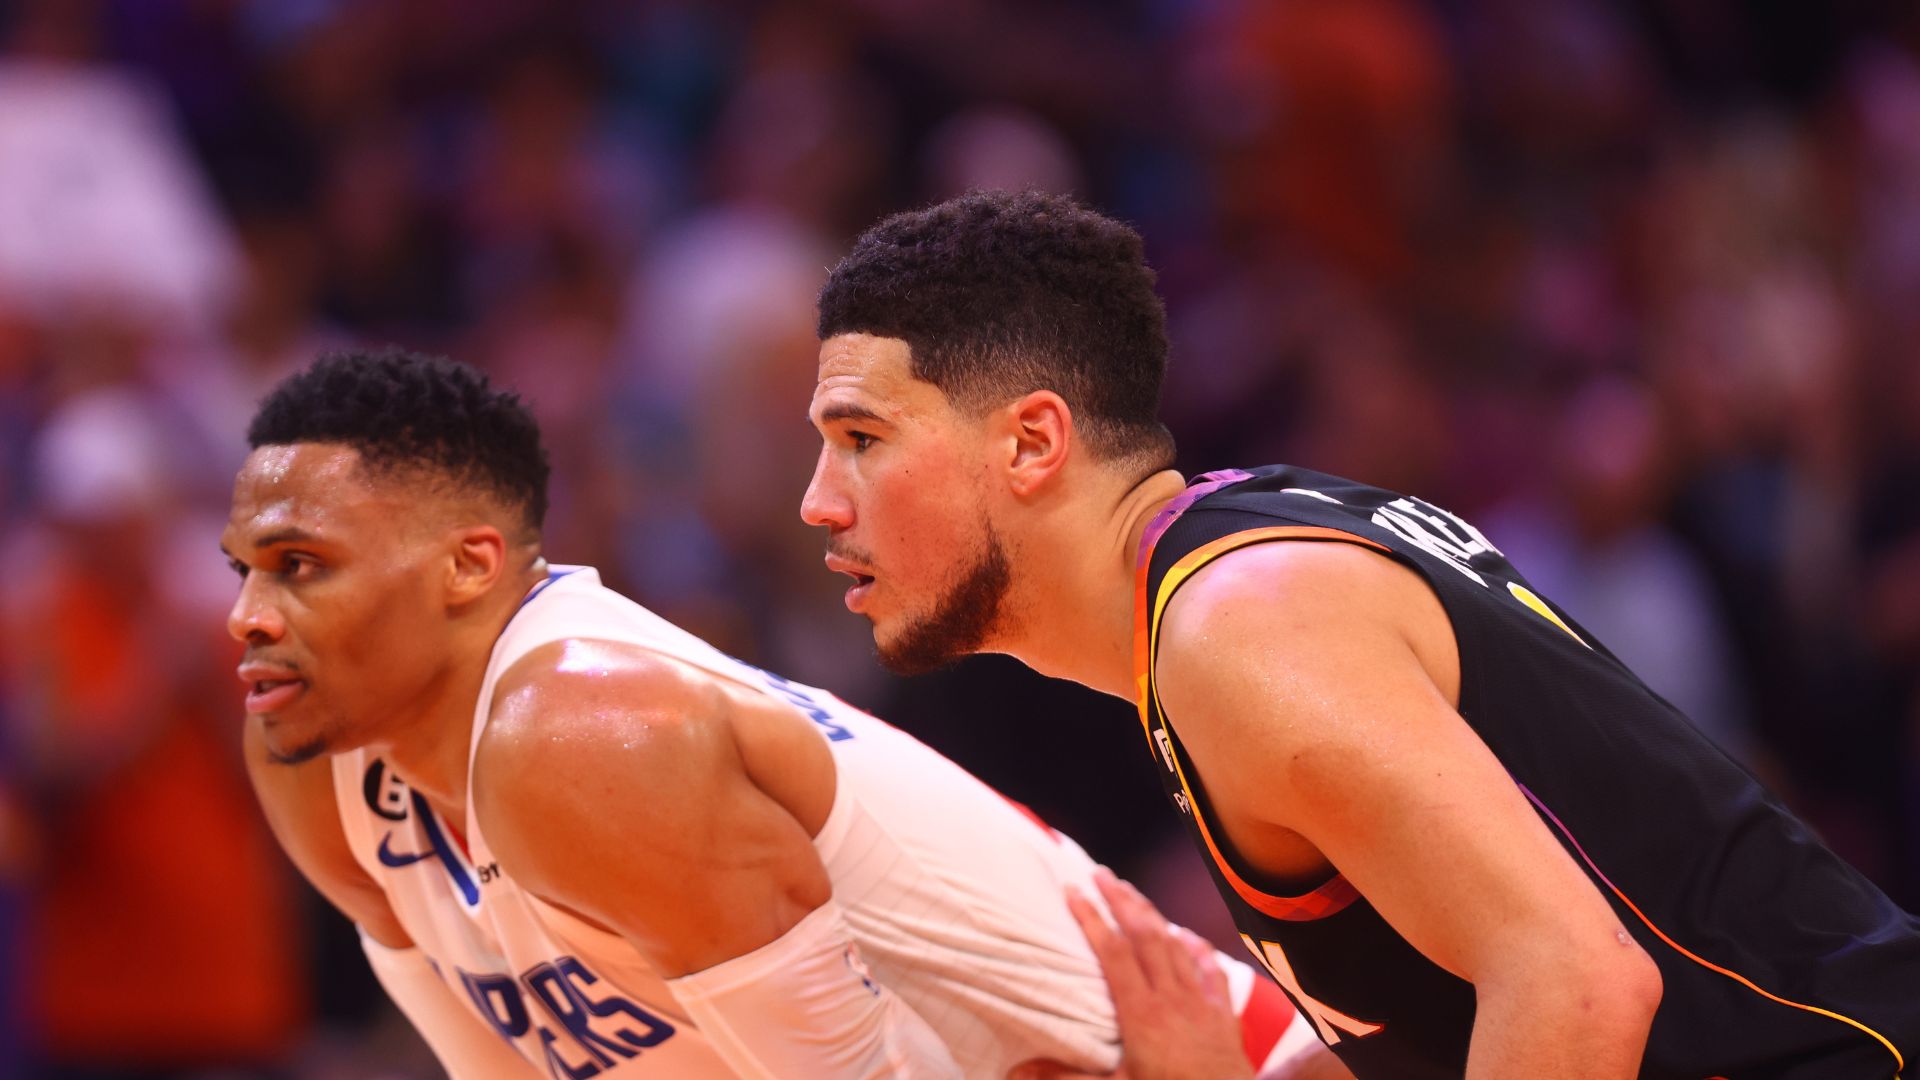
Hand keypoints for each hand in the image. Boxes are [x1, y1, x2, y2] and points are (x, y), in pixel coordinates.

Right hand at [1063, 866, 1254, 1079]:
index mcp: (1141, 1015)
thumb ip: (1066, 1078)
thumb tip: (1018, 1072)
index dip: (1092, 919)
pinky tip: (1188, 936)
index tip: (1073, 891)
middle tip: (1101, 874)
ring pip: (1176, 946)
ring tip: (1133, 893)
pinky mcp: (1223, 1016)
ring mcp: (1200, 1004)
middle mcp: (1171, 999)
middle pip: (1145, 936)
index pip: (1113, 953)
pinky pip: (1212, 971)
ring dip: (1154, 916)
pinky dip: (1198, 948)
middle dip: (1121, 901)